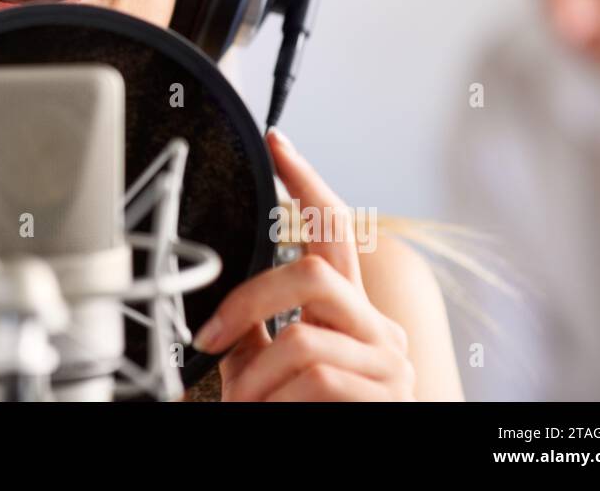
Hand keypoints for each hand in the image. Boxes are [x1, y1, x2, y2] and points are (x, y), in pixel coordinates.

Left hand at [192, 129, 415, 400]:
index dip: (306, 182)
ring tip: (245, 408)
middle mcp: (379, 332)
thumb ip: (259, 334)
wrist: (346, 472)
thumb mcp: (273, 373)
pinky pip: (312, 379)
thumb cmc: (307, 422)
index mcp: (351, 316)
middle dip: (248, 301)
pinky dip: (273, 403)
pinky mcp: (383, 399)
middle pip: (312, 271)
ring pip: (301, 339)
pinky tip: (272, 418)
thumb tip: (220, 314)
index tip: (277, 142)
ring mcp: (389, 367)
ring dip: (253, 381)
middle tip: (210, 341)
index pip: (334, 230)